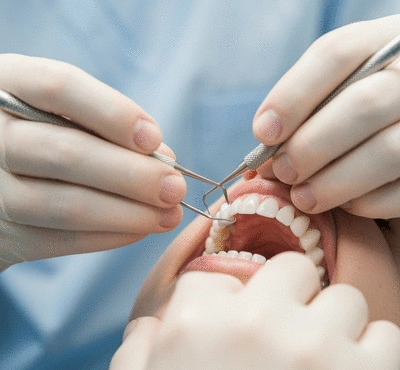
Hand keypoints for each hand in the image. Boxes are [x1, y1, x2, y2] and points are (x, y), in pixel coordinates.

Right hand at [0, 54, 185, 269]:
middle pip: (67, 153)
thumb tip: (164, 159)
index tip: (155, 139)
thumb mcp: (65, 112)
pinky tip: (141, 228)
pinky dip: (109, 235)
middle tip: (175, 187)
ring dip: (128, 213)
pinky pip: (60, 240)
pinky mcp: (1, 232)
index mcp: (9, 83)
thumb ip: (108, 126)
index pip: (60, 87)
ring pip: (66, 204)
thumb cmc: (46, 132)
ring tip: (169, 214)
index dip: (113, 113)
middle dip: (132, 175)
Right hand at [110, 252, 399, 369]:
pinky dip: (371, 356)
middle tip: (284, 332)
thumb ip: (138, 349)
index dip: (235, 297)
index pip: (225, 268)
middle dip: (291, 295)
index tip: (239, 321)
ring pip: (345, 298)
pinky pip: (385, 336)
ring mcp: (312, 349)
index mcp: (195, 320)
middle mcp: (254, 322)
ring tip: (317, 362)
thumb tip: (148, 325)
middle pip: (292, 266)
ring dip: (334, 326)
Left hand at [253, 15, 399, 218]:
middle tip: (281, 172)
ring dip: (332, 182)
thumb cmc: (355, 105)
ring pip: (387, 151)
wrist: (398, 116)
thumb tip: (266, 153)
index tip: (263, 133)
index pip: (336, 54)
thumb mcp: (334, 88)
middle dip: (309, 146)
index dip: (292, 97)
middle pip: (362, 104)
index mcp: (381, 44)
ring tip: (301, 198)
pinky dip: (366, 202)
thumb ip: (304, 108)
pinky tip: (343, 203)